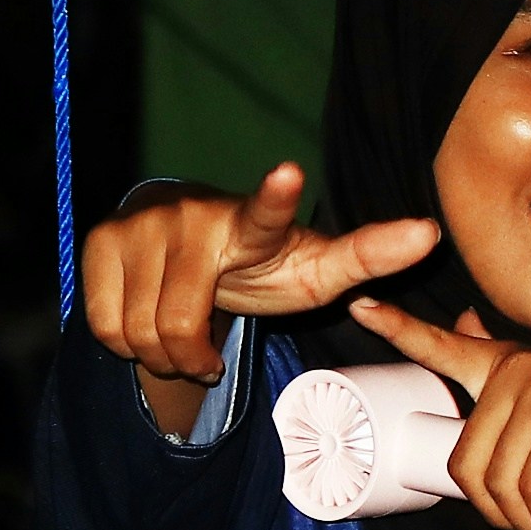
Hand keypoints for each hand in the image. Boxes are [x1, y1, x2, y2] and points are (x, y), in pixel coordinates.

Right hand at [84, 163, 443, 391]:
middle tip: (210, 350)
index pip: (268, 212)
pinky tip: (146, 321)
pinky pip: (104, 326)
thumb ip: (368, 255)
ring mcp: (140, 225)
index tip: (291, 172)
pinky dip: (124, 342)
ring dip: (161, 354)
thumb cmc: (264, 262)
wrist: (191, 243)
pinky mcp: (99, 240)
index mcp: (255, 225)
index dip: (277, 196)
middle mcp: (193, 216)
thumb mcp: (317, 269)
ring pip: (140, 332)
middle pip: (181, 325)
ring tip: (182, 334)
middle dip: (194, 357)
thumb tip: (431, 233)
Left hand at [349, 298, 530, 529]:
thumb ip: (509, 424)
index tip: (362, 307)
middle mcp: (521, 368)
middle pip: (465, 463)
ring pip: (498, 481)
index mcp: (510, 369)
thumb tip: (468, 401)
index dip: (401, 330)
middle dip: (499, 513)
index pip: (446, 347)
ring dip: (529, 523)